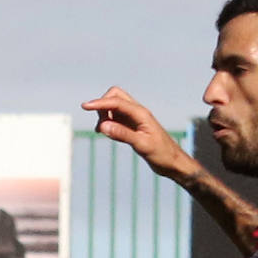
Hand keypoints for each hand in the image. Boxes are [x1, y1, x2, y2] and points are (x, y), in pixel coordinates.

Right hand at [81, 87, 196, 180]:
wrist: (172, 162)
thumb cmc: (161, 153)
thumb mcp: (142, 144)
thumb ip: (122, 134)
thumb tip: (102, 125)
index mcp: (141, 114)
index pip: (116, 102)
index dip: (99, 103)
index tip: (84, 106)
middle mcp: (137, 112)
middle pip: (115, 95)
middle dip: (103, 104)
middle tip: (100, 122)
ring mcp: (134, 118)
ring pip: (114, 105)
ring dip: (104, 114)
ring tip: (103, 131)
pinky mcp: (132, 125)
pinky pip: (115, 117)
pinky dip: (107, 121)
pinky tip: (106, 132)